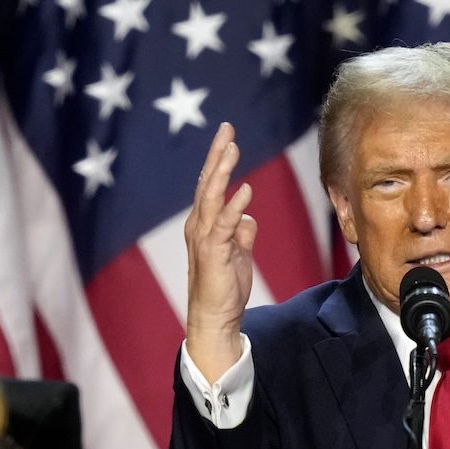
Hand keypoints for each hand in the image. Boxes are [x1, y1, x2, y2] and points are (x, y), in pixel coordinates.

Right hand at [184, 123, 256, 382]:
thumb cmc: (225, 287)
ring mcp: (205, 239)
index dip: (219, 160)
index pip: (211, 186)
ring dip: (222, 172)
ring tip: (232, 149)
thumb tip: (249, 218)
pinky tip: (246, 190)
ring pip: (212, 198)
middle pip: (208, 184)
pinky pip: (225, 225)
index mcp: (205, 224)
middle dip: (218, 155)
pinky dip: (235, 206)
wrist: (216, 317)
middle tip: (227, 129)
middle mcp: (200, 226)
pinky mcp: (215, 253)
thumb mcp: (238, 254)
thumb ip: (241, 233)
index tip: (229, 136)